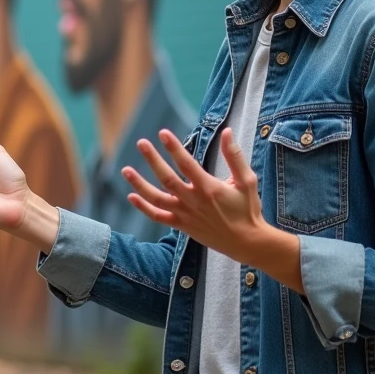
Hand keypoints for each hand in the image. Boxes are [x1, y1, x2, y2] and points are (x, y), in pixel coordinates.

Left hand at [122, 127, 293, 276]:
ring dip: (140, 184)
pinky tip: (132, 196)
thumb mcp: (247, 180)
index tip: (163, 133)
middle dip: (153, 160)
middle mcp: (194, 201)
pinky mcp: (182, 226)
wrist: (247, 242)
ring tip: (126, 170)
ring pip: (157, 199)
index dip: (174, 147)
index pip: (187, 163)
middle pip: (167, 178)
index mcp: (209, 188)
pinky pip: (159, 217)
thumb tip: (227, 132)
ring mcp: (185, 215)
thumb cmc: (248, 209)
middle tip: (141, 143)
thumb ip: (235, 156)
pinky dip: (144, 208)